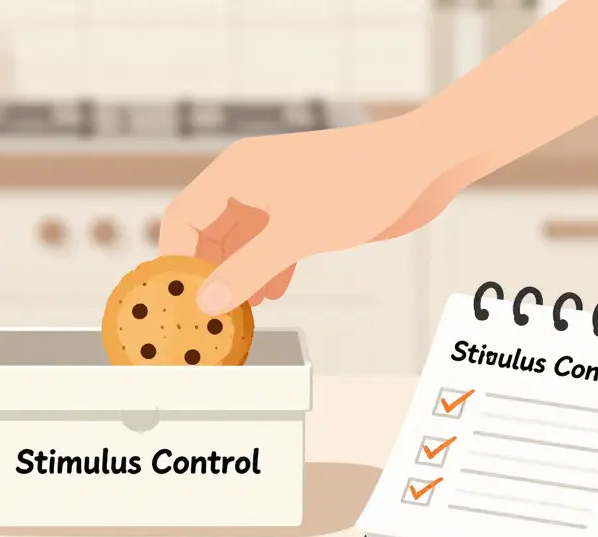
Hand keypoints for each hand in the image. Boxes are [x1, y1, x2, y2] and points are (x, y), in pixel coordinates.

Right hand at [158, 111, 466, 314]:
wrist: (422, 163)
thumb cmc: (363, 180)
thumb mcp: (296, 234)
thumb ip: (247, 269)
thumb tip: (208, 300)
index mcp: (237, 172)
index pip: (182, 217)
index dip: (175, 261)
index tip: (177, 299)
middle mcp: (250, 180)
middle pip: (206, 231)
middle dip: (206, 273)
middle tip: (208, 313)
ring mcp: (277, 194)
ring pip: (238, 240)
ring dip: (236, 276)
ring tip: (239, 312)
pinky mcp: (302, 209)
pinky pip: (268, 242)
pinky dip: (265, 269)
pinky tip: (273, 294)